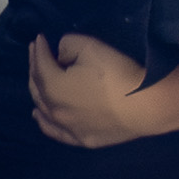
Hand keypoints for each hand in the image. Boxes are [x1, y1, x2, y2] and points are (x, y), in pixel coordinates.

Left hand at [29, 33, 162, 149]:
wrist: (145, 106)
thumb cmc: (116, 73)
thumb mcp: (90, 46)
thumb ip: (68, 45)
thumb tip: (60, 56)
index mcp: (53, 86)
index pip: (40, 64)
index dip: (38, 50)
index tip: (39, 38)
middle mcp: (54, 109)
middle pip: (38, 87)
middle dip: (34, 68)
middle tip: (36, 54)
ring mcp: (67, 128)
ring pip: (43, 109)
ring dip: (37, 93)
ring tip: (34, 81)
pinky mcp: (82, 139)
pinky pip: (55, 131)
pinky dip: (44, 121)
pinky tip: (39, 116)